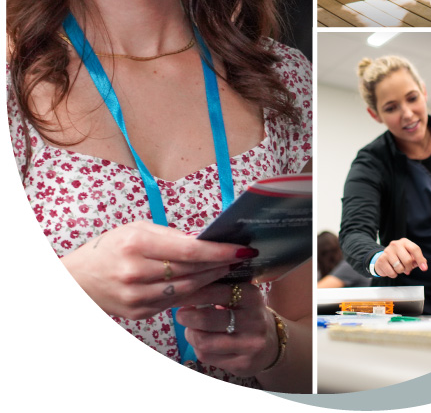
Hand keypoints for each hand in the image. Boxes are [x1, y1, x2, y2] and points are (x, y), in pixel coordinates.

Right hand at [62, 221, 254, 319]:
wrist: (78, 280)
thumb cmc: (111, 246)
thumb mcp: (138, 229)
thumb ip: (171, 235)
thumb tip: (205, 240)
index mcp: (137, 244)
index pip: (189, 250)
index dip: (218, 251)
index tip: (240, 248)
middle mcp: (136, 272)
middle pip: (191, 271)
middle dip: (220, 265)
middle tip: (242, 258)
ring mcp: (137, 296)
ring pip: (186, 290)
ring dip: (211, 280)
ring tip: (230, 270)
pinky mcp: (139, 313)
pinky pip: (174, 303)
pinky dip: (194, 293)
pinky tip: (208, 285)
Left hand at [176, 284, 278, 376]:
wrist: (271, 343)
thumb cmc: (248, 314)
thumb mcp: (242, 296)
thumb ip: (219, 291)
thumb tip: (186, 289)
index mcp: (252, 296)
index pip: (218, 292)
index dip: (194, 293)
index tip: (180, 293)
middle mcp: (253, 320)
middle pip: (207, 319)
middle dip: (187, 316)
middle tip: (180, 314)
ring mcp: (249, 344)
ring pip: (204, 341)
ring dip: (190, 334)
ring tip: (190, 329)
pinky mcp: (242, 364)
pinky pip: (208, 357)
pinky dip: (198, 348)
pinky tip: (203, 342)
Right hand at [374, 238, 427, 277]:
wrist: (383, 259)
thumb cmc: (398, 257)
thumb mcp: (409, 255)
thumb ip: (417, 259)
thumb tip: (424, 264)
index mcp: (404, 242)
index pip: (415, 249)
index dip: (420, 259)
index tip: (424, 268)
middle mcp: (395, 244)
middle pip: (408, 260)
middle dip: (409, 268)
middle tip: (407, 269)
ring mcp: (387, 251)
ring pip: (400, 267)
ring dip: (401, 271)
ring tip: (398, 268)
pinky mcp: (382, 259)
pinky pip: (392, 273)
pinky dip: (394, 274)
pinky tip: (392, 269)